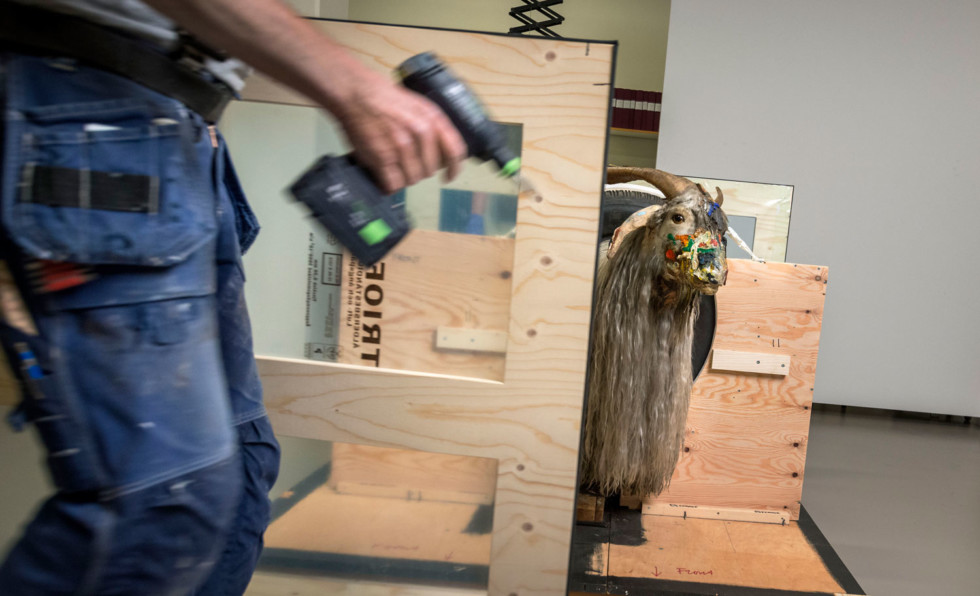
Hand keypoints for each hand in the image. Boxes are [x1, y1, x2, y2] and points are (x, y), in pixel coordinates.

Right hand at [334, 68, 466, 193]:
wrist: (357, 94)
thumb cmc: (386, 99)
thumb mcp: (419, 106)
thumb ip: (434, 127)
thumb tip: (442, 154)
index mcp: (433, 119)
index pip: (454, 152)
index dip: (454, 169)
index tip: (448, 177)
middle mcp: (421, 133)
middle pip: (430, 171)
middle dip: (419, 170)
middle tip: (405, 163)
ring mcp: (402, 147)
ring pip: (412, 179)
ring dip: (403, 177)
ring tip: (393, 167)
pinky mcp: (383, 158)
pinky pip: (394, 184)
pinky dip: (389, 184)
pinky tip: (384, 177)